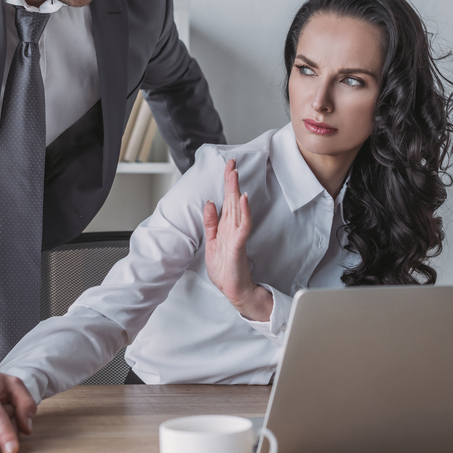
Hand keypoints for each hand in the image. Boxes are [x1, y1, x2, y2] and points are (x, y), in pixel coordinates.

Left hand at [203, 159, 272, 321]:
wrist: (234, 289)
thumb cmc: (225, 268)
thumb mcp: (211, 242)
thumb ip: (211, 223)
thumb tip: (209, 203)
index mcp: (226, 226)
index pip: (227, 201)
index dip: (227, 183)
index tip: (228, 166)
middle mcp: (233, 228)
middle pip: (233, 200)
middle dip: (231, 181)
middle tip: (232, 162)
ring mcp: (237, 236)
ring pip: (238, 209)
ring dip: (237, 192)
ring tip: (235, 175)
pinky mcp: (238, 245)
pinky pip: (242, 227)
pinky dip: (244, 213)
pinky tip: (243, 201)